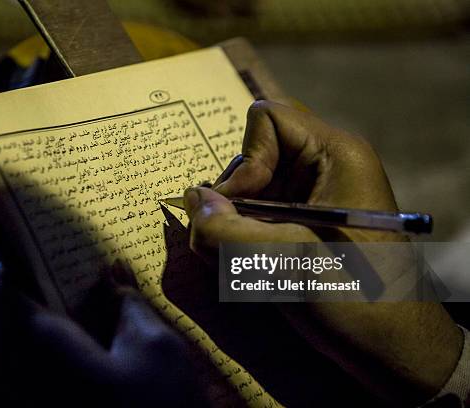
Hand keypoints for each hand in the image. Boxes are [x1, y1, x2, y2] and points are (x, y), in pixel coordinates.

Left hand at [0, 263, 206, 407]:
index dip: (14, 270)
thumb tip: (113, 277)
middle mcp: (0, 381)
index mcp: (29, 344)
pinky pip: (22, 393)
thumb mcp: (155, 351)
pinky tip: (90, 389)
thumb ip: (126, 305)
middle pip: (5, 327)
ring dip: (46, 353)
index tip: (44, 271)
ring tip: (96, 355)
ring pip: (14, 364)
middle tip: (88, 312)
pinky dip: (47, 382)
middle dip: (42, 314)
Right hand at [184, 100, 462, 404]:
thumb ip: (227, 230)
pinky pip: (257, 216)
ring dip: (236, 225)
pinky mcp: (304, 225)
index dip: (247, 159)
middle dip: (235, 199)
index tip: (243, 207)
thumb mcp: (288, 263)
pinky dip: (244, 240)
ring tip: (250, 266)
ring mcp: (313, 198)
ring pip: (251, 191)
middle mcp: (323, 169)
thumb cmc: (356, 301)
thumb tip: (192, 200)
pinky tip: (257, 271)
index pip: (268, 120)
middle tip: (237, 243)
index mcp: (335, 156)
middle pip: (254, 157)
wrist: (394, 352)